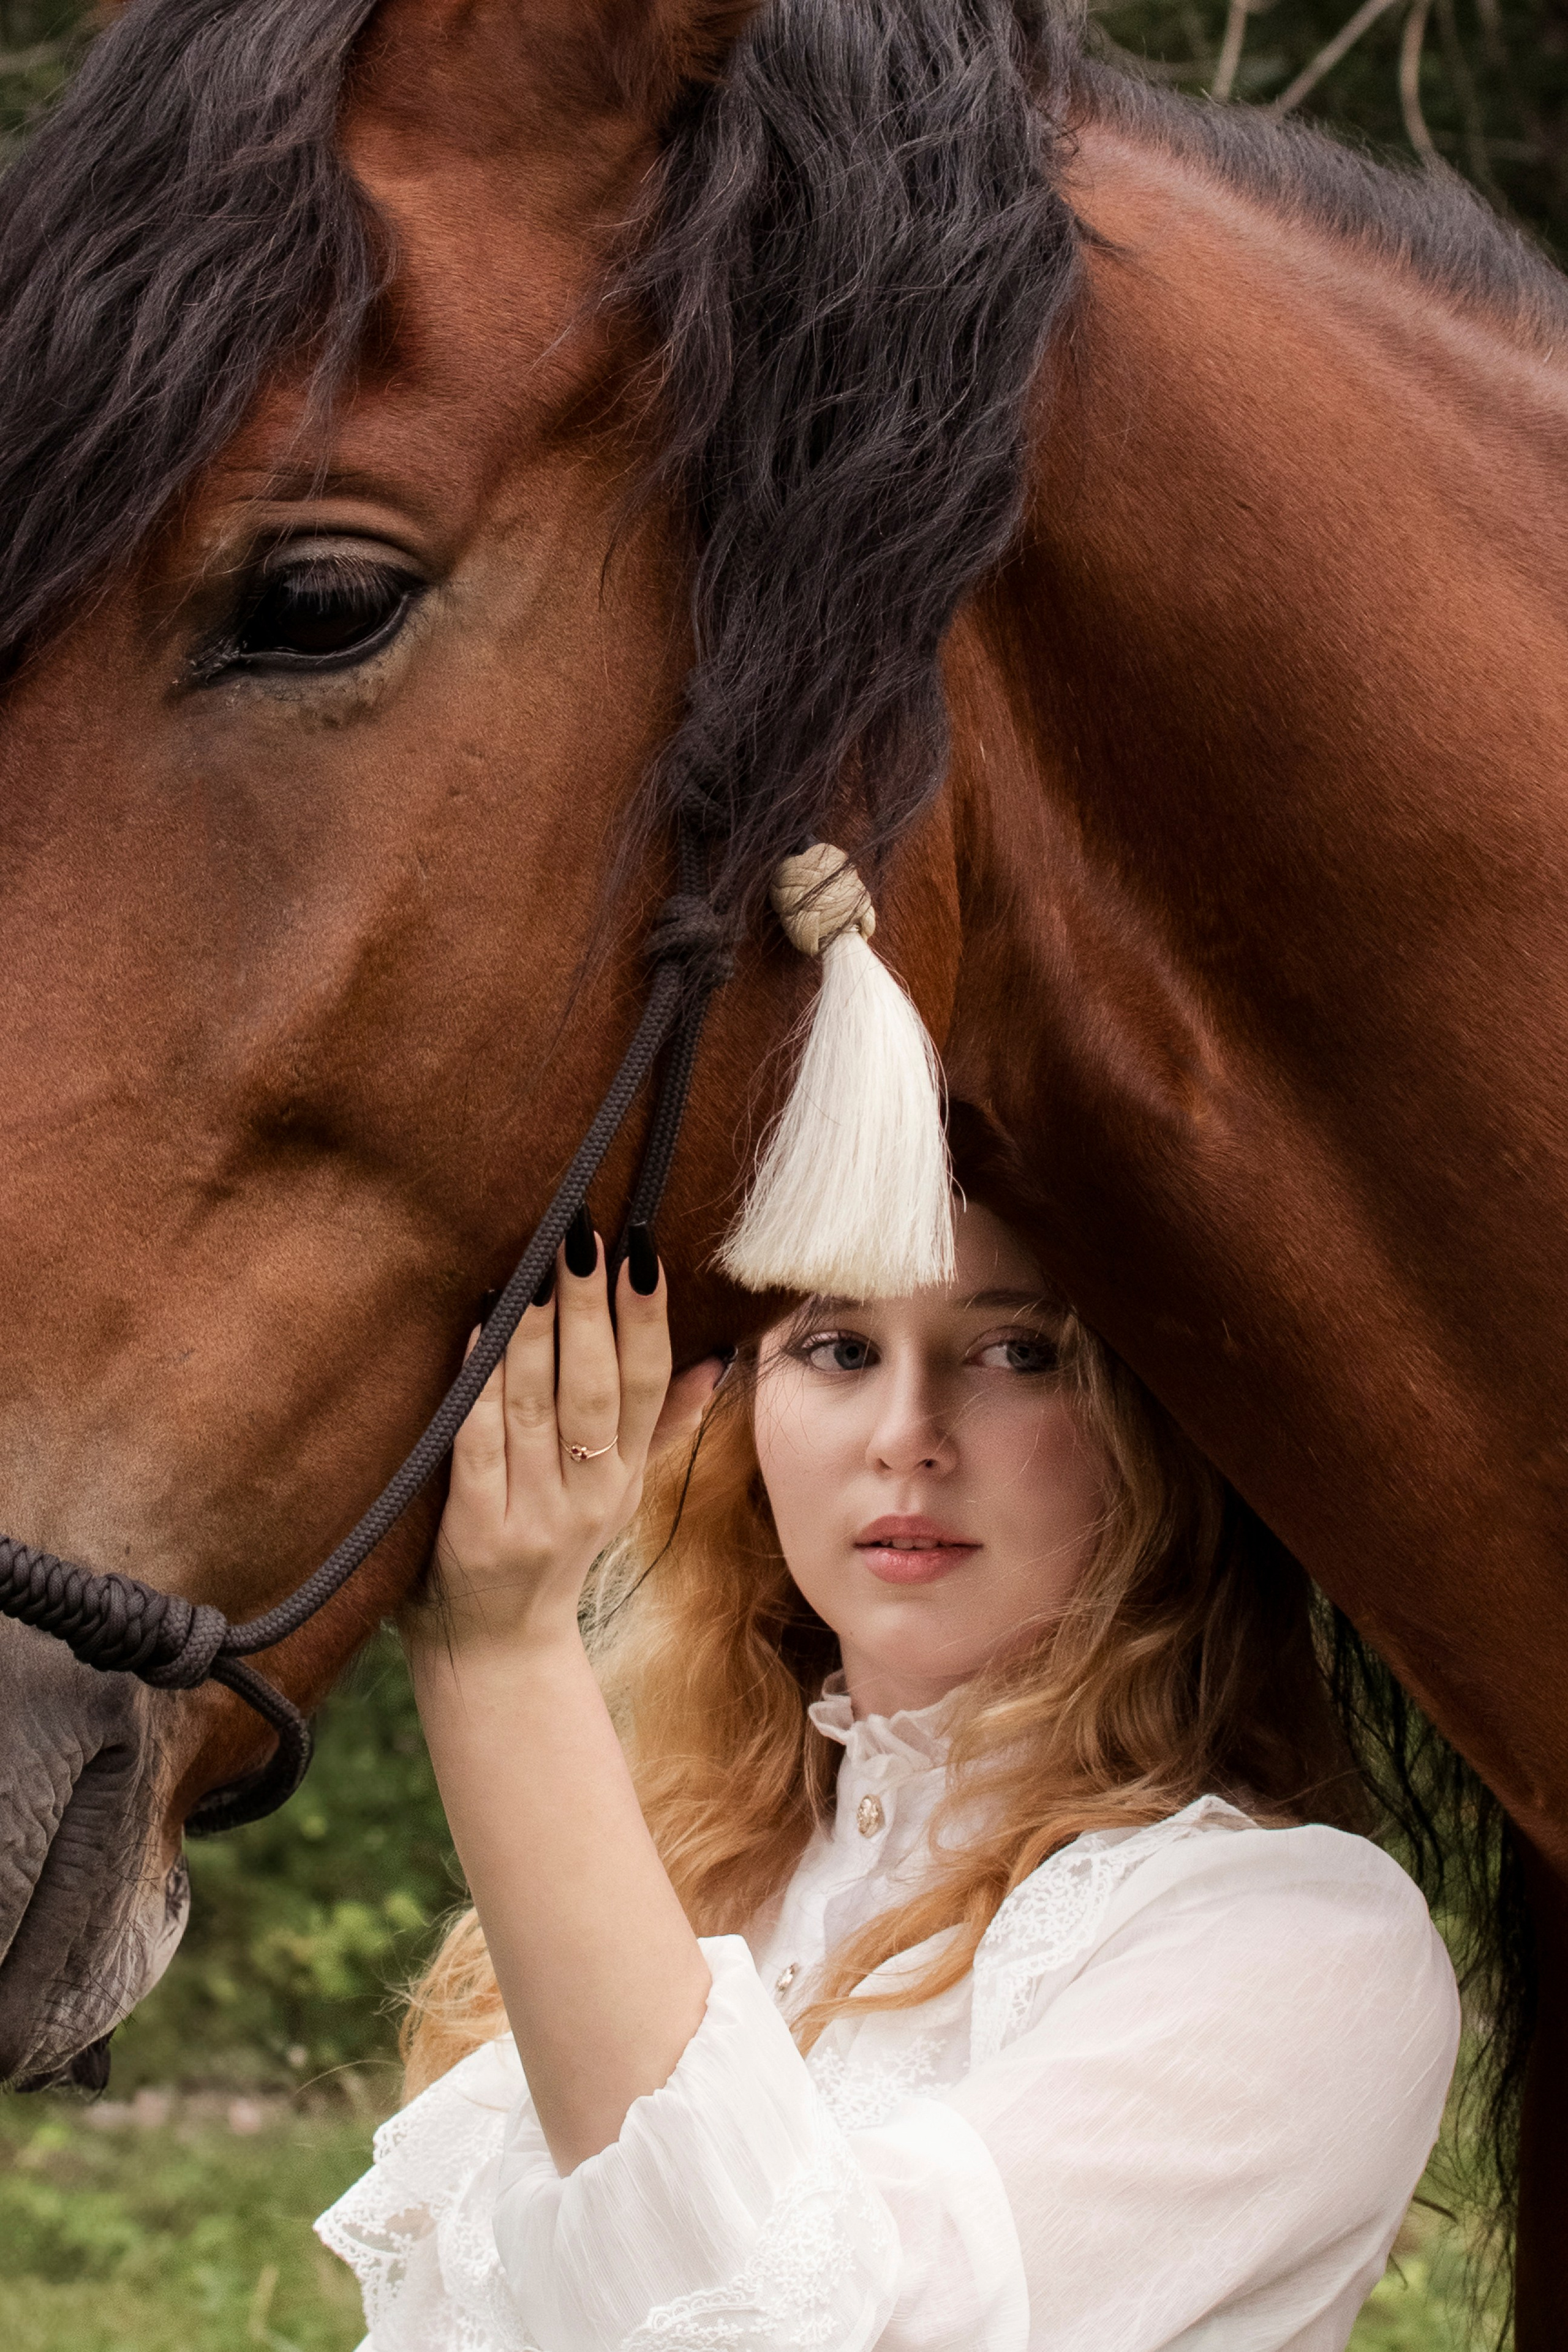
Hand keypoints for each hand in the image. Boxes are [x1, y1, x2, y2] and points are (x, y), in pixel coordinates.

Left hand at [418, 1229, 717, 1657]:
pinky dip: (481, 1385)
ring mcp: (534, 1516)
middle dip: (591, 1307)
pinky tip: (479, 1332)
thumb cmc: (548, 1553)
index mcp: (624, 1478)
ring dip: (537, 1333)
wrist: (498, 1654)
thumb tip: (717, 1360)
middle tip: (584, 1235)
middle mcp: (589, 1496)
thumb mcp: (616, 1497)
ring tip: (535, 1267)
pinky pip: (480, 1444)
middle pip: (597, 1387)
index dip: (647, 1317)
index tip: (642, 1250)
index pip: (648, 1384)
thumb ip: (663, 1428)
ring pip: (539, 1407)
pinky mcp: (477, 1534)